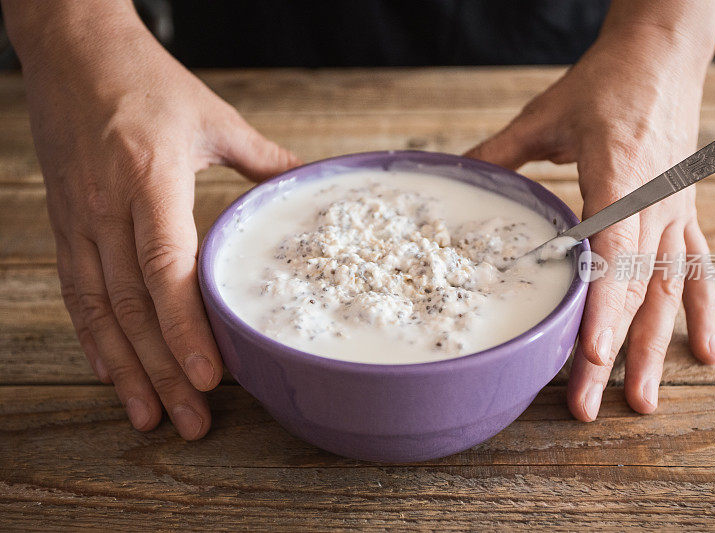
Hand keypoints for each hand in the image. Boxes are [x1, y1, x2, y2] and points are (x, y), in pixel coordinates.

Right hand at [8, 2, 299, 438]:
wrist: (72, 50)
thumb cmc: (147, 81)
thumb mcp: (214, 117)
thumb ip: (265, 159)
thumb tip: (312, 181)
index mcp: (150, 179)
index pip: (164, 269)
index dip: (185, 328)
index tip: (211, 377)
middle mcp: (107, 207)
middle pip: (134, 307)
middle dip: (163, 371)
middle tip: (192, 422)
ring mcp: (78, 219)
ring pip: (100, 311)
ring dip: (126, 371)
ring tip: (151, 418)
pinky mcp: (63, 224)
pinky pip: (76, 291)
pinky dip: (93, 338)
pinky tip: (112, 374)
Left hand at [466, 6, 714, 419]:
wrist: (664, 53)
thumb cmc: (606, 82)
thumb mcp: (546, 116)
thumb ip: (500, 154)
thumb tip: (454, 174)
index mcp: (619, 179)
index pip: (612, 258)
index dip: (601, 310)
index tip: (589, 357)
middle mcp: (654, 206)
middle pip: (633, 291)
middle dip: (612, 353)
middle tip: (588, 407)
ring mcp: (674, 213)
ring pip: (666, 292)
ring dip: (654, 349)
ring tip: (642, 403)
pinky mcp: (683, 213)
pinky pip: (696, 269)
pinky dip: (699, 311)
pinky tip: (704, 353)